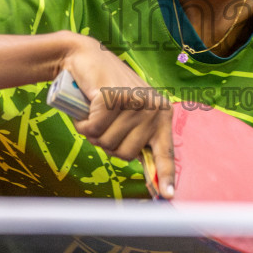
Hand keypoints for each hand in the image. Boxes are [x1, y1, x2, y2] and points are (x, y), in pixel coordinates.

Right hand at [59, 37, 176, 196]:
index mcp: (160, 113)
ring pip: (106, 143)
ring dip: (93, 133)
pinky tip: (86, 107)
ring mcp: (133, 102)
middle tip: (103, 122)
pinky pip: (93, 129)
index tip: (168, 195)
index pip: (165, 151)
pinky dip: (83, 123)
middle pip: (125, 154)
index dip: (165, 175)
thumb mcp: (129, 111)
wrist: (86, 57)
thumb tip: (143, 164)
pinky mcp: (112, 98)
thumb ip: (138, 133)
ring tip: (95, 112)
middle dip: (107, 144)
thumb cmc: (106, 89)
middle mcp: (152, 108)